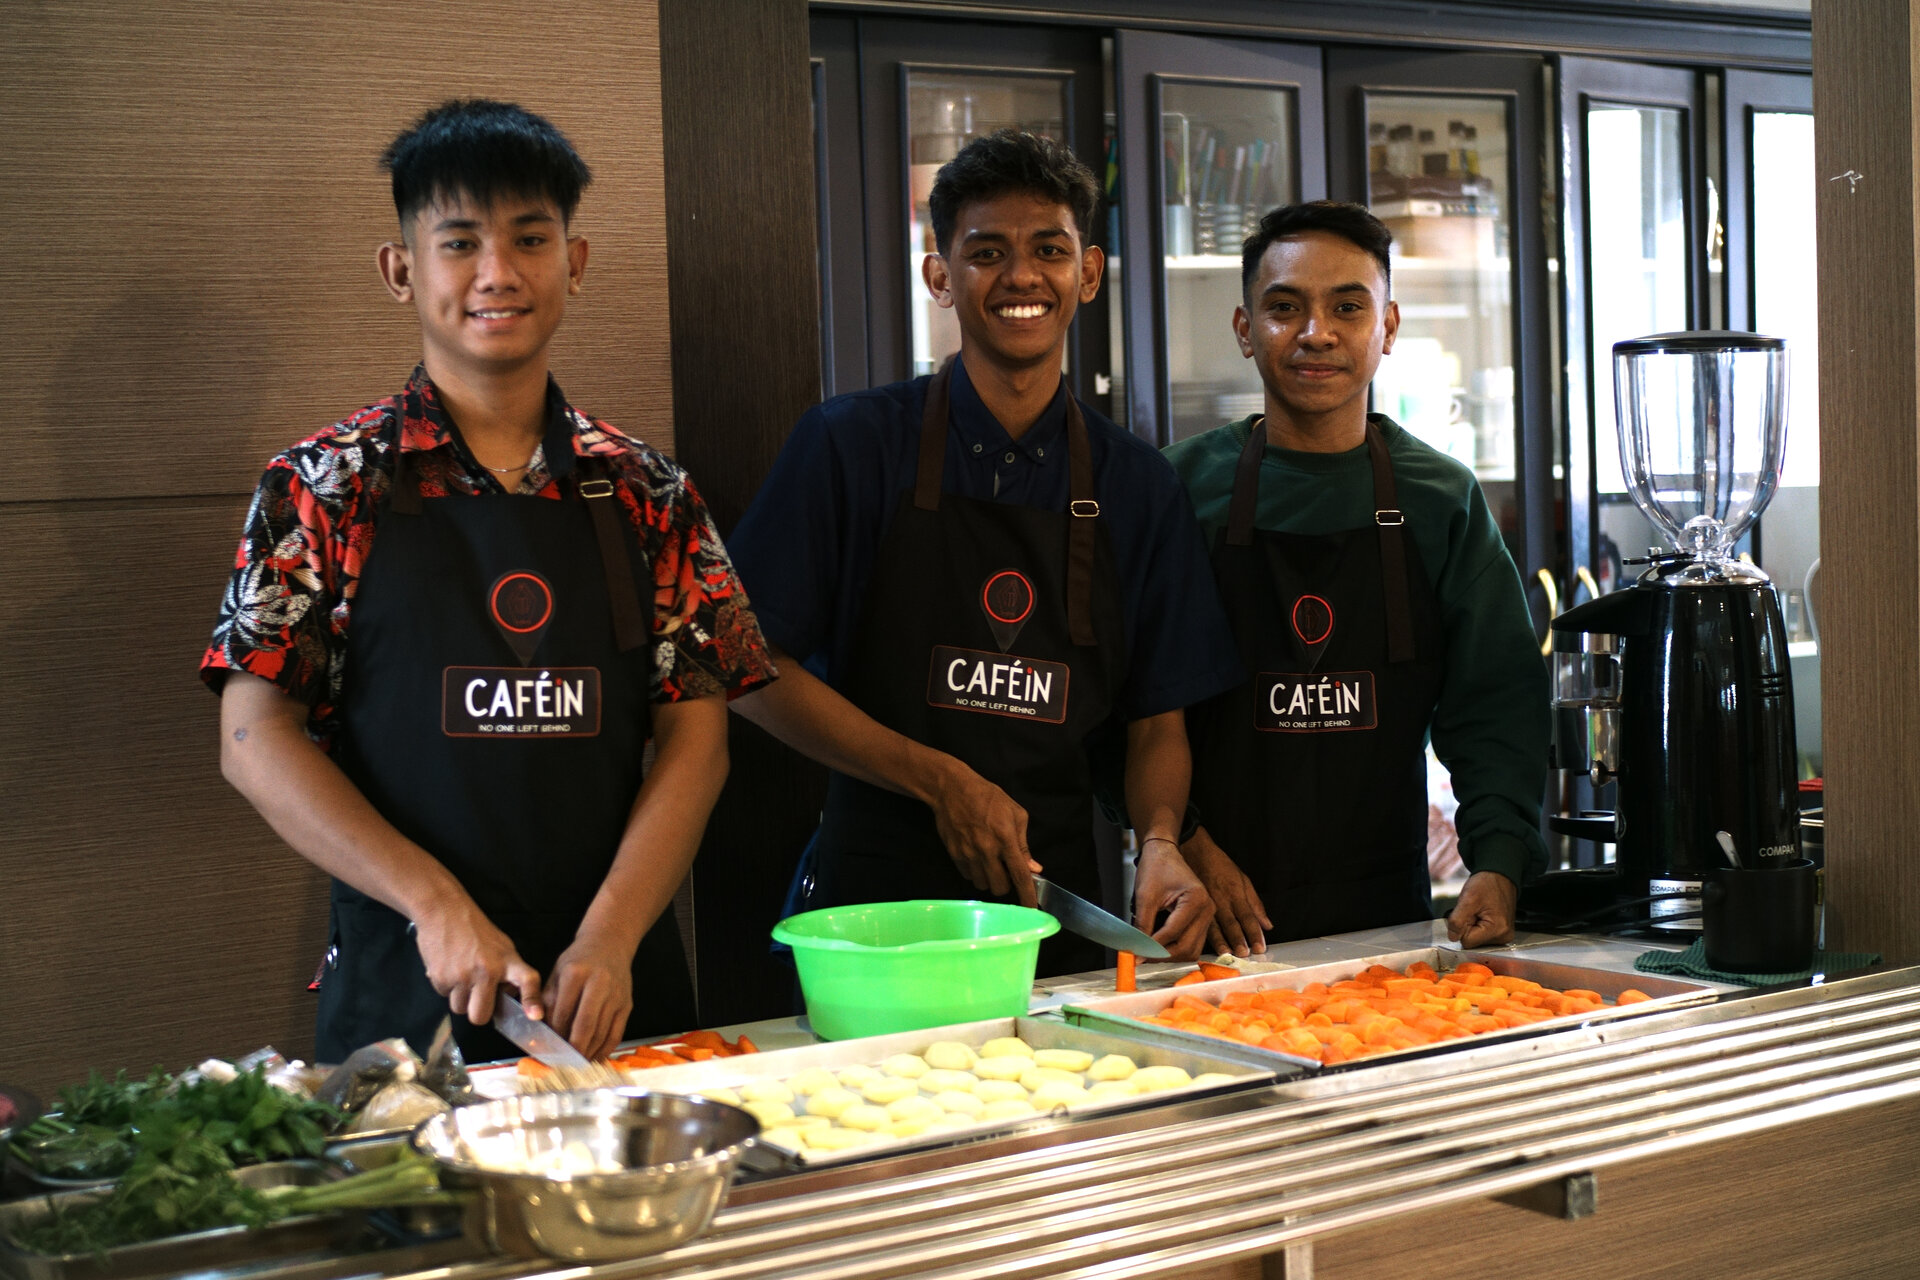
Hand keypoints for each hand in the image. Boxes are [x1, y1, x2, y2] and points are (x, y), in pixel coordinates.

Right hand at [412, 892, 542, 1026]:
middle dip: (477, 1011)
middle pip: (480, 1016)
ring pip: (459, 1009)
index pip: (527, 981)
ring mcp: (462, 976)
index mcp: (507, 961)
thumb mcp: (502, 946)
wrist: (444, 911)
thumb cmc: (475, 929)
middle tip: (477, 997)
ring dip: (460, 999)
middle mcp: (487, 971)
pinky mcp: (440, 978)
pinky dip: (446, 987)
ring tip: (462, 975)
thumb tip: (508, 997)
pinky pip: (443, 996)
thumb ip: (508, 972)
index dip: (532, 1000)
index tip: (535, 1016)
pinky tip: (449, 968)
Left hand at [544, 934, 636, 1059]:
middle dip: (573, 1049)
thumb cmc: (578, 960)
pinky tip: (594, 1057)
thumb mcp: (556, 972)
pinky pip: (616, 1033)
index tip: (547, 1049)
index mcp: (575, 974)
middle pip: (585, 1025)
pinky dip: (605, 1049)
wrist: (610, 943)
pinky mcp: (627, 1004)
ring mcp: (616, 994)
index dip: (554, 1034)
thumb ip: (547, 1000)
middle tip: (562, 1065)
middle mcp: (598, 983)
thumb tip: (540, 1030)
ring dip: (588, 1053)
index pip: (563, 1012)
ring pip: (601, 1032)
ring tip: (575, 1065)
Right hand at [927, 757, 1041, 905]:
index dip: (1027, 895)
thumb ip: (1024, 844)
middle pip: (999, 887)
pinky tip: (976, 858)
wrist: (952, 789)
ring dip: (990, 880)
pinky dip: (975, 873)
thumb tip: (1034, 868)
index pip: (1019, 875)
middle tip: (1006, 872)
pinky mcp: (954, 855)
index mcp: (1006, 839)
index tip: (1032, 909)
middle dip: (1006, 885)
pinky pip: (968, 876)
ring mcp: (968, 855)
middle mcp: (987, 851)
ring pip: (982, 885)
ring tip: (990, 863)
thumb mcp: (1015, 813)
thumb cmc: (988, 797)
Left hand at [1133, 839, 1213, 960]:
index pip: (1173, 933)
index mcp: (1196, 899)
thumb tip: (1137, 951)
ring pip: (1192, 950)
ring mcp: (1208, 915)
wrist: (1164, 852)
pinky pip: (1193, 942)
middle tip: (1142, 956)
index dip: (1153, 947)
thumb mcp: (1145, 896)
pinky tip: (1161, 944)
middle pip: (1187, 947)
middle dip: (1163, 955)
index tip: (1137, 954)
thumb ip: (1142, 926)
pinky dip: (1177, 947)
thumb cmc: (1156, 867)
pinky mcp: (1203, 920)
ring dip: (1171, 954)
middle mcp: (1207, 909)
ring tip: (1150, 951)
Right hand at [1180, 827, 1270, 956]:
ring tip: (1227, 954)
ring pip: (1214, 924)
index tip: (1260, 947)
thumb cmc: (1219, 864)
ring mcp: (1206, 901)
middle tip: (1244, 955)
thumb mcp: (1242, 878)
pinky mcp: (1193, 903)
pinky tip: (1205, 945)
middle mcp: (1221, 898)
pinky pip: (1199, 920)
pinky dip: (1204, 934)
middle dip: (1239, 939)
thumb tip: (1267, 925)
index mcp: (1235, 891)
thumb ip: (1255, 903)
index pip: (1247, 916)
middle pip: (1232, 922)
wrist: (1194, 850)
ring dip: (1221, 941)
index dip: (1254, 933)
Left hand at [1446, 870, 1518, 947]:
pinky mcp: (1501, 933)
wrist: (1499, 876)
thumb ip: (1457, 920)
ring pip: (1476, 939)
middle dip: (1468, 926)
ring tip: (1480, 911)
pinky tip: (1483, 915)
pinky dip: (1478, 925)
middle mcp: (1503, 936)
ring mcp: (1504, 936)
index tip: (1468, 913)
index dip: (1462, 927)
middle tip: (1475, 911)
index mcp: (1497, 929)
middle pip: (1472, 941)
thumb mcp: (1468, 899)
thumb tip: (1452, 937)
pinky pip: (1482, 935)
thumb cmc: (1486, 884)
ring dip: (1473, 925)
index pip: (1467, 941)